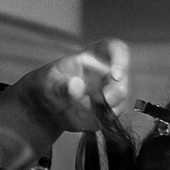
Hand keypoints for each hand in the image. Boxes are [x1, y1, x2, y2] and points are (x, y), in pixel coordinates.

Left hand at [0, 39, 130, 169]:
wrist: (47, 106)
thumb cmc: (48, 86)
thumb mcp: (48, 83)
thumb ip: (60, 85)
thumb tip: (77, 86)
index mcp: (94, 56)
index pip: (116, 48)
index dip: (121, 59)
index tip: (116, 75)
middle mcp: (107, 72)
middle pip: (123, 80)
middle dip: (113, 94)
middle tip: (95, 103)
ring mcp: (111, 91)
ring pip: (120, 101)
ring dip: (103, 110)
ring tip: (79, 111)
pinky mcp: (109, 109)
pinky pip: (112, 117)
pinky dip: (99, 120)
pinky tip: (83, 118)